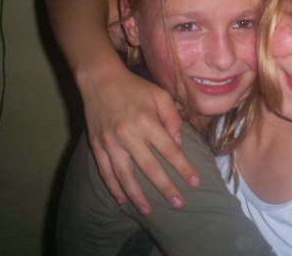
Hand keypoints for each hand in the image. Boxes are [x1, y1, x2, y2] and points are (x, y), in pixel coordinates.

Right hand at [78, 64, 200, 214]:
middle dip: (166, 187)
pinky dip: (114, 188)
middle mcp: (128, 134)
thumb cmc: (134, 87)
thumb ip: (173, 118)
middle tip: (178, 204)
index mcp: (147, 121)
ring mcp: (110, 142)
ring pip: (125, 175)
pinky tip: (122, 201)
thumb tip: (179, 142)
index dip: (183, 167)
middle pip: (150, 167)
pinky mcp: (96, 145)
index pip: (169, 150)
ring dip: (138, 196)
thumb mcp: (160, 95)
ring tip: (149, 211)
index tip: (195, 182)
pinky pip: (105, 172)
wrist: (99, 80)